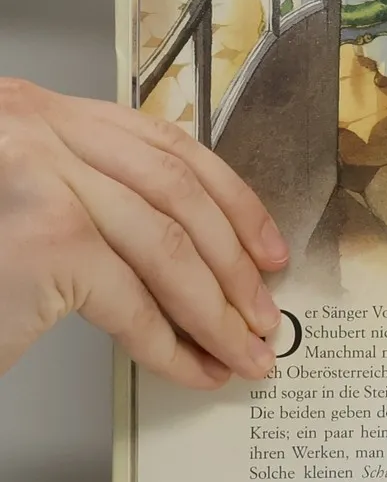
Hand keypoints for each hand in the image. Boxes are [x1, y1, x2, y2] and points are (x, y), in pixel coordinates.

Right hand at [0, 80, 287, 386]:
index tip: (267, 248)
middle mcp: (38, 128)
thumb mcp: (25, 201)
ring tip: (243, 353)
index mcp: (39, 112)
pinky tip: (190, 369)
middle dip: (233, 265)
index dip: (231, 201)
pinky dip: (168, 345)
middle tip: (264, 316)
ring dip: (216, 312)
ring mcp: (41, 177)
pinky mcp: (43, 239)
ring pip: (166, 250)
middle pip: (178, 196)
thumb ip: (92, 196)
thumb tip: (197, 248)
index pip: (166, 148)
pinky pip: (130, 301)